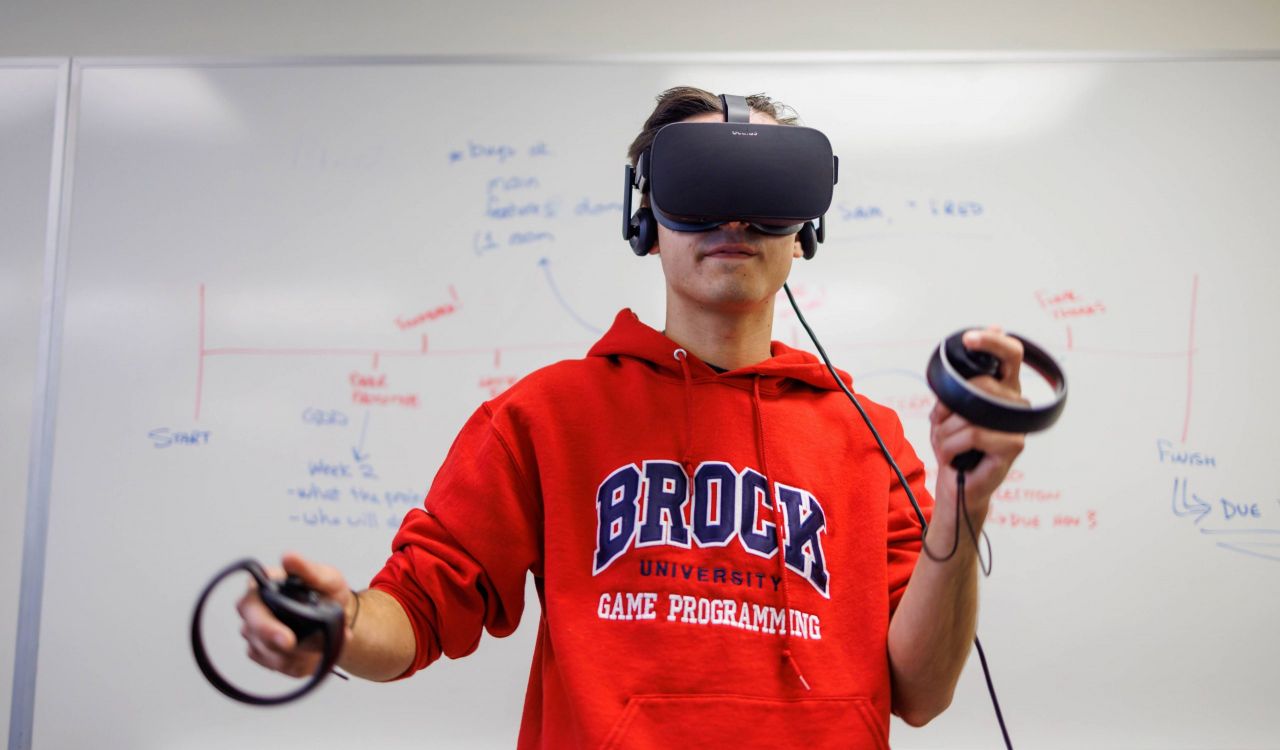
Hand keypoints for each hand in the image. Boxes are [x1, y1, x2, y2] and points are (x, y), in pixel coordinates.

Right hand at [235, 552, 355, 677]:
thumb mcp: (325, 577)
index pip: (251, 606)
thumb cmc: (326, 592)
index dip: (266, 626)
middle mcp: (252, 611)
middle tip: (302, 651)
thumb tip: (288, 558)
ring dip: (297, 656)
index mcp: (261, 587)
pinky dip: (299, 665)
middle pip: (254, 634)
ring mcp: (255, 634)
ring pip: (267, 654)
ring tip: (322, 646)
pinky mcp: (263, 653)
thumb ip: (307, 569)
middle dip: (279, 646)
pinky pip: (278, 667)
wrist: (337, 615)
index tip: (287, 639)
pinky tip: (314, 655)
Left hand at [929, 326, 1027, 520]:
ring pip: (971, 414)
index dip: (993, 341)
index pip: (1010, 354)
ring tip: (947, 447)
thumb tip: (989, 335)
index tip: (970, 339)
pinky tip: (955, 458)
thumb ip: (958, 381)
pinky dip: (952, 447)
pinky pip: (973, 434)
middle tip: (940, 426)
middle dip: (947, 408)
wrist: (955, 480)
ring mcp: (1018, 424)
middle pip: (982, 385)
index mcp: (1002, 387)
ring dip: (945, 433)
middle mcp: (1015, 402)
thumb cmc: (954, 443)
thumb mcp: (948, 407)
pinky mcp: (1014, 445)